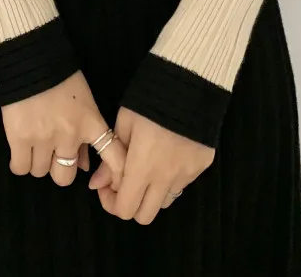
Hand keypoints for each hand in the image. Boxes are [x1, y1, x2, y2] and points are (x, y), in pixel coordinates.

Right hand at [2, 71, 126, 187]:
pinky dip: (20, 162)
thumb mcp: (83, 100)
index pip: (113, 157)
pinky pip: (20, 168)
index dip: (115, 177)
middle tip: (52, 153)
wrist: (30, 58)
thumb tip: (86, 167)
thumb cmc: (59, 75)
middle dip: (59, 168)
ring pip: (41, 172)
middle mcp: (69, 136)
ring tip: (34, 144)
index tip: (108, 186)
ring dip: (38, 162)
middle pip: (65, 177)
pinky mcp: (20, 138)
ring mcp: (43, 139)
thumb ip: (86, 133)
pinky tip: (20, 151)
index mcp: (91, 123)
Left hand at [88, 107, 214, 224]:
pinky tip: (166, 157)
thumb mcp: (123, 124)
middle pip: (145, 215)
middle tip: (123, 181)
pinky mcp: (201, 166)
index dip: (110, 202)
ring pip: (164, 202)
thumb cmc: (148, 102)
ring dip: (151, 194)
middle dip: (130, 203)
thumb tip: (98, 183)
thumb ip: (111, 159)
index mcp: (143, 168)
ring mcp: (187, 175)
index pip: (125, 208)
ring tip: (146, 169)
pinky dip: (170, 180)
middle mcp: (166, 178)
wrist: (189, 84)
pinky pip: (182, 185)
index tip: (105, 184)